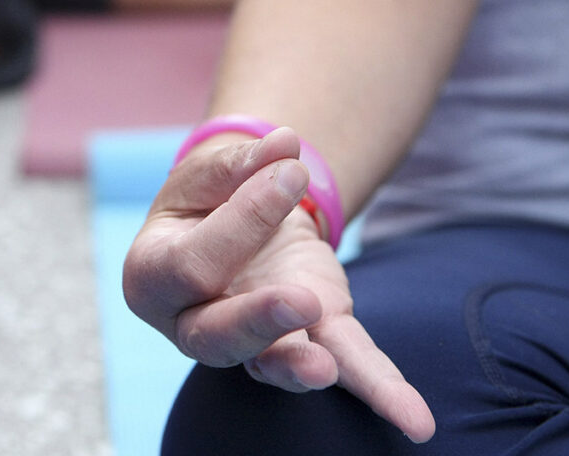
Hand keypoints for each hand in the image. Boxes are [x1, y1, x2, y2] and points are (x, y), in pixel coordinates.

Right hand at [123, 127, 435, 442]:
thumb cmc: (205, 200)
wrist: (229, 223)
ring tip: (326, 372)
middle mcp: (193, 324)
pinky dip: (379, 389)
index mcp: (154, 277)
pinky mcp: (311, 338)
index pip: (191, 264)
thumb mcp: (206, 175)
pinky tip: (414, 420)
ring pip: (272, 363)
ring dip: (300, 370)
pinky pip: (343, 364)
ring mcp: (252, 341)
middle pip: (216, 336)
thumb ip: (237, 163)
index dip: (241, 221)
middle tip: (300, 299)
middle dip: (259, 319)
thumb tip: (285, 147)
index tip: (289, 170)